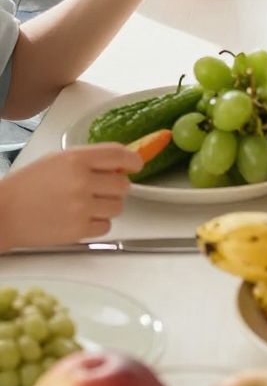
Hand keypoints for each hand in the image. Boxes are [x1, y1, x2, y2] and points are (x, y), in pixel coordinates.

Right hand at [0, 144, 141, 249]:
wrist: (4, 212)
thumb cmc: (28, 184)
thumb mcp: (57, 160)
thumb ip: (89, 160)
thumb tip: (119, 167)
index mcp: (76, 159)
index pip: (118, 155)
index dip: (133, 160)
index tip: (136, 164)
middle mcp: (82, 182)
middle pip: (123, 185)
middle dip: (116, 187)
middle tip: (101, 189)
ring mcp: (82, 208)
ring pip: (118, 207)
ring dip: (107, 206)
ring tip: (86, 204)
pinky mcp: (79, 230)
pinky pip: (106, 227)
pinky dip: (97, 223)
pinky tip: (80, 218)